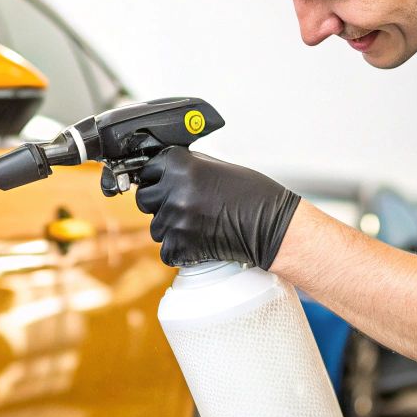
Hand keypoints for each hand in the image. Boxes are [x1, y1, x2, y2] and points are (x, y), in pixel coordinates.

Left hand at [133, 147, 300, 268]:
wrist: (271, 225)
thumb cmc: (252, 194)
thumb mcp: (215, 167)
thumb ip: (185, 167)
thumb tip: (161, 170)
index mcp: (180, 165)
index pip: (146, 171)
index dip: (156, 179)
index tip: (165, 185)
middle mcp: (173, 190)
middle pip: (145, 200)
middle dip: (159, 204)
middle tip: (183, 207)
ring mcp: (176, 219)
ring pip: (156, 228)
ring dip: (171, 229)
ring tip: (198, 224)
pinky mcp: (180, 246)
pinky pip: (167, 251)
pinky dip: (180, 251)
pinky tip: (200, 241)